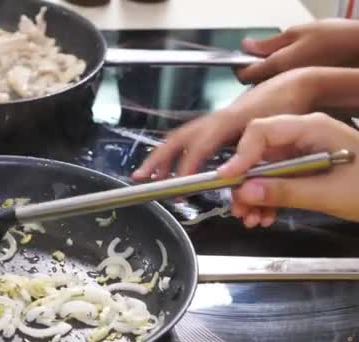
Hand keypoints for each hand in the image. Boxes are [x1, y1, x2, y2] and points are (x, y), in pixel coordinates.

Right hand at [132, 68, 315, 180]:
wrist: (293, 84)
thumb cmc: (287, 104)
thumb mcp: (276, 130)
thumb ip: (253, 153)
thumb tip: (234, 176)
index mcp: (229, 120)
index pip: (200, 145)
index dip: (188, 165)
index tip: (180, 185)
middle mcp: (216, 120)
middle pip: (178, 139)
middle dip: (157, 159)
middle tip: (140, 178)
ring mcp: (215, 122)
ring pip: (180, 139)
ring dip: (162, 158)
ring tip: (150, 177)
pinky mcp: (218, 127)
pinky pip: (190, 141)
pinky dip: (176, 155)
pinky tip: (173, 170)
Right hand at [217, 113, 358, 227]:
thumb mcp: (329, 193)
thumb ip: (285, 191)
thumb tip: (244, 191)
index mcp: (312, 128)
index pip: (262, 132)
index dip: (240, 155)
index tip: (227, 180)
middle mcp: (303, 136)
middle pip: (259, 152)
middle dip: (244, 182)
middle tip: (237, 208)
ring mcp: (304, 152)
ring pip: (264, 169)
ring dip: (253, 195)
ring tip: (251, 219)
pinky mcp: (306, 169)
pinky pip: (277, 180)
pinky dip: (267, 198)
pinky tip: (265, 216)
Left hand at [237, 19, 358, 83]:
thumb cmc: (338, 39)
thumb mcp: (299, 32)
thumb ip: (269, 43)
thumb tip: (246, 46)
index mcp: (278, 65)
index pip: (244, 74)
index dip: (240, 66)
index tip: (242, 59)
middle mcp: (283, 84)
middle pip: (255, 84)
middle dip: (257, 73)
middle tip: (267, 59)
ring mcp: (294, 93)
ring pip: (271, 90)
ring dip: (271, 80)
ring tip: (287, 65)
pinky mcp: (305, 98)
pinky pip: (286, 95)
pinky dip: (286, 87)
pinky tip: (298, 76)